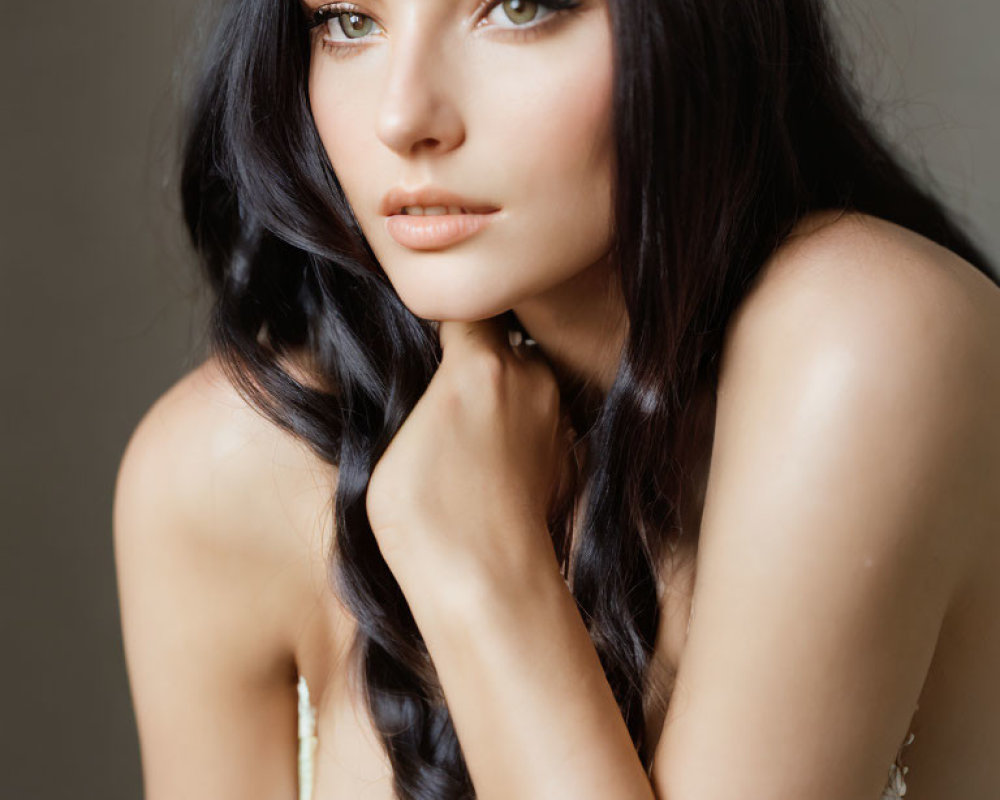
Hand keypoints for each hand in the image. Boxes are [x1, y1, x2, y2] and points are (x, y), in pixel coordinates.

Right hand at [365, 316, 576, 595]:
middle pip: (504, 345)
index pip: (466, 311)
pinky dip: (519, 432)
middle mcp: (530, 379)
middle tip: (447, 391)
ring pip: (527, 383)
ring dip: (502, 395)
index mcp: (481, 365)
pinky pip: (540, 424)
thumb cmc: (426, 516)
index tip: (430, 335)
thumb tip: (441, 389)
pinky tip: (492, 467)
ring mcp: (555, 418)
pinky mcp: (569, 454)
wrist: (489, 579)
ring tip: (468, 436)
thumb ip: (425, 397)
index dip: (447, 319)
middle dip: (478, 358)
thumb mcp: (395, 442)